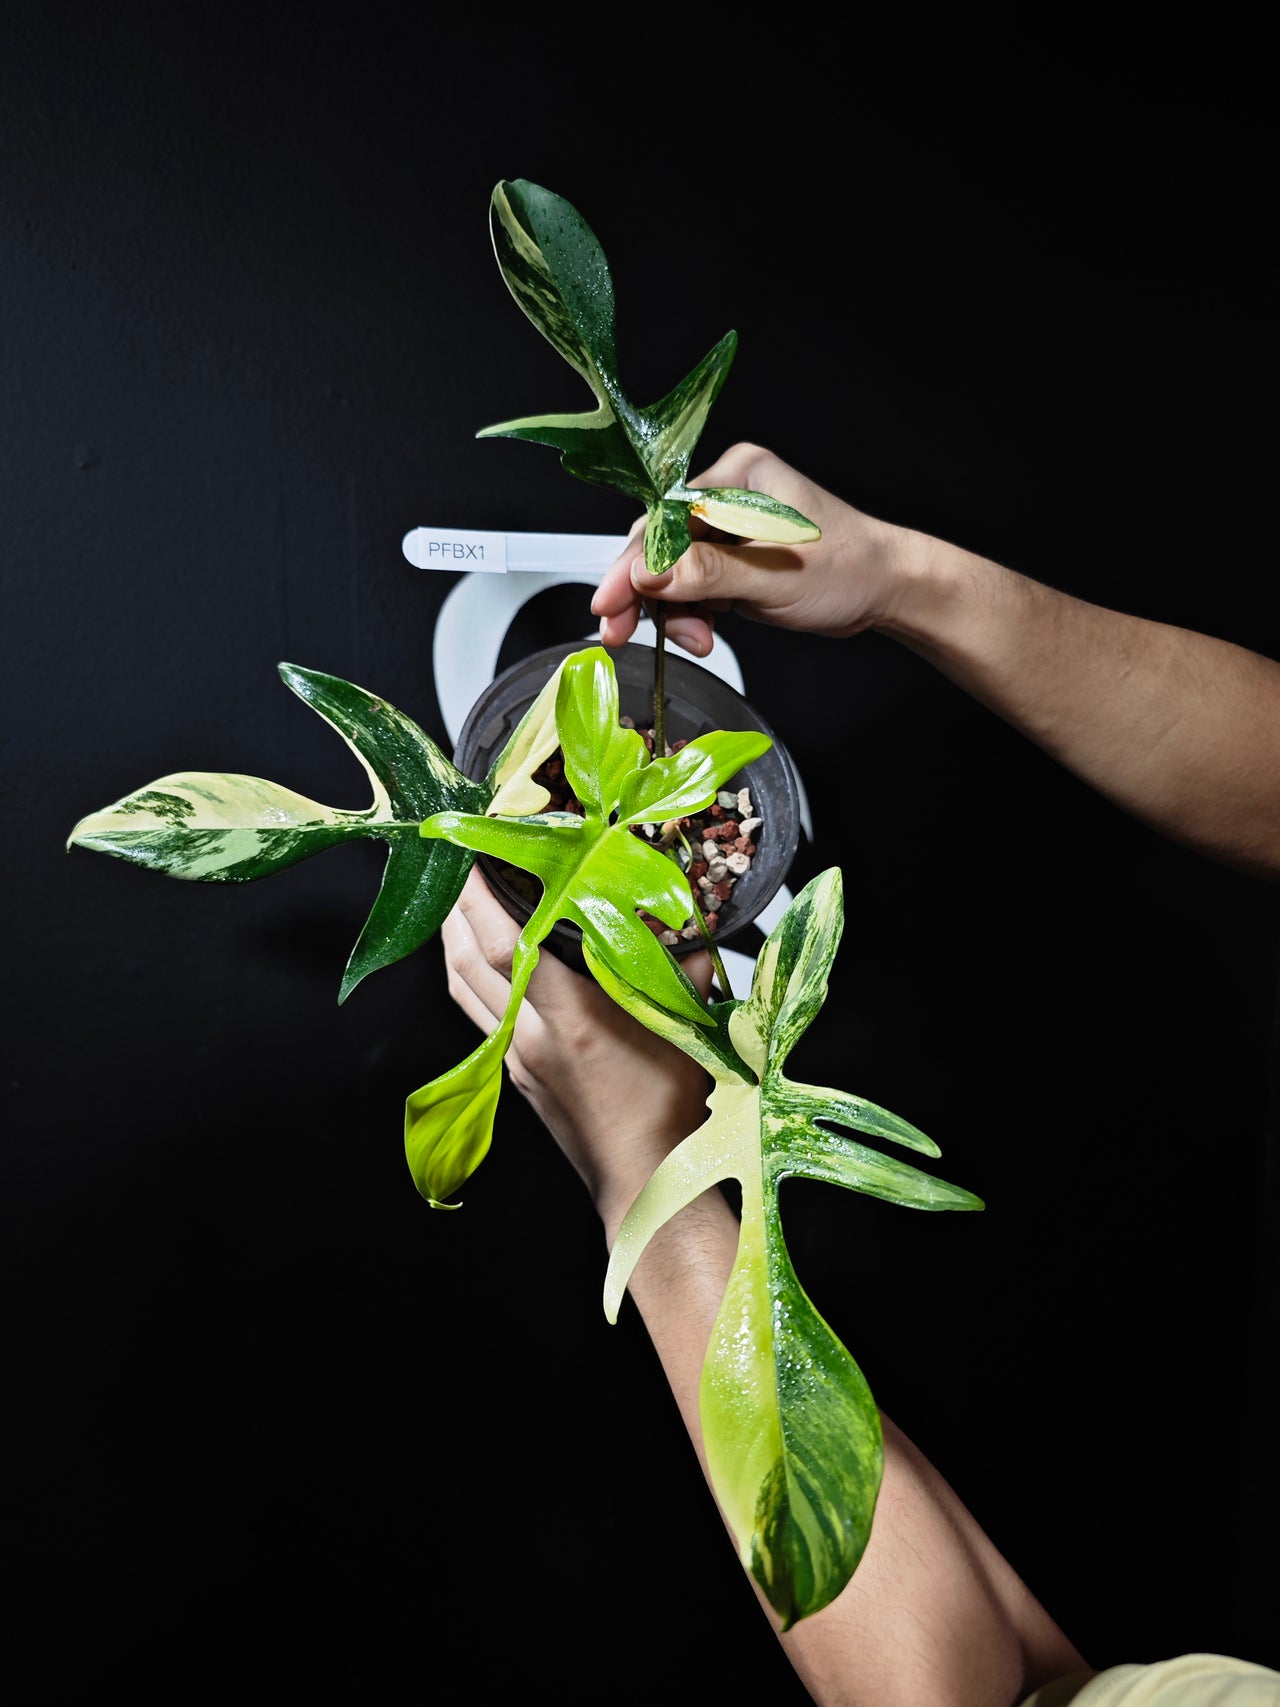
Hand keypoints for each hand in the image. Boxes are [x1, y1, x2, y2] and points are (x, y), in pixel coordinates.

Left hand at [441, 867, 715, 1236]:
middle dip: (455, 907)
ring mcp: (515, 1056)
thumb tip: (694, 930)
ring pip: (461, 987)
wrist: (644, 1177)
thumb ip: (685, 972)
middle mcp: (530, 1034)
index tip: (475, 855)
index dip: (480, 895)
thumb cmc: (668, 1109)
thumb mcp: (683, 1029)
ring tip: (457, 904)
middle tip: (458, 864)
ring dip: (452, 940)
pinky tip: (476, 962)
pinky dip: (466, 977)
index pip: (506, 942)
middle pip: (468, 959)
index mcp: (570, 1016)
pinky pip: (475, 1013)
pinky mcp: (513, 1074)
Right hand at [591, 442, 918, 657]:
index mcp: (737, 476)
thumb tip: (644, 574)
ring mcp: (729, 527)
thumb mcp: (772, 576)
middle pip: (660, 545)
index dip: (632, 565)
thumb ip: (705, 575)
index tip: (609, 603)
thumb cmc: (848, 570)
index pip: (664, 520)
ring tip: (696, 640)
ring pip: (672, 571)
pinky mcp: (732, 556)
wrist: (885, 590)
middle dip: (647, 594)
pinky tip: (704, 633)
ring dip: (673, 611)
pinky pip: (692, 585)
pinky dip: (691, 613)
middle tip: (622, 633)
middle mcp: (728, 495)